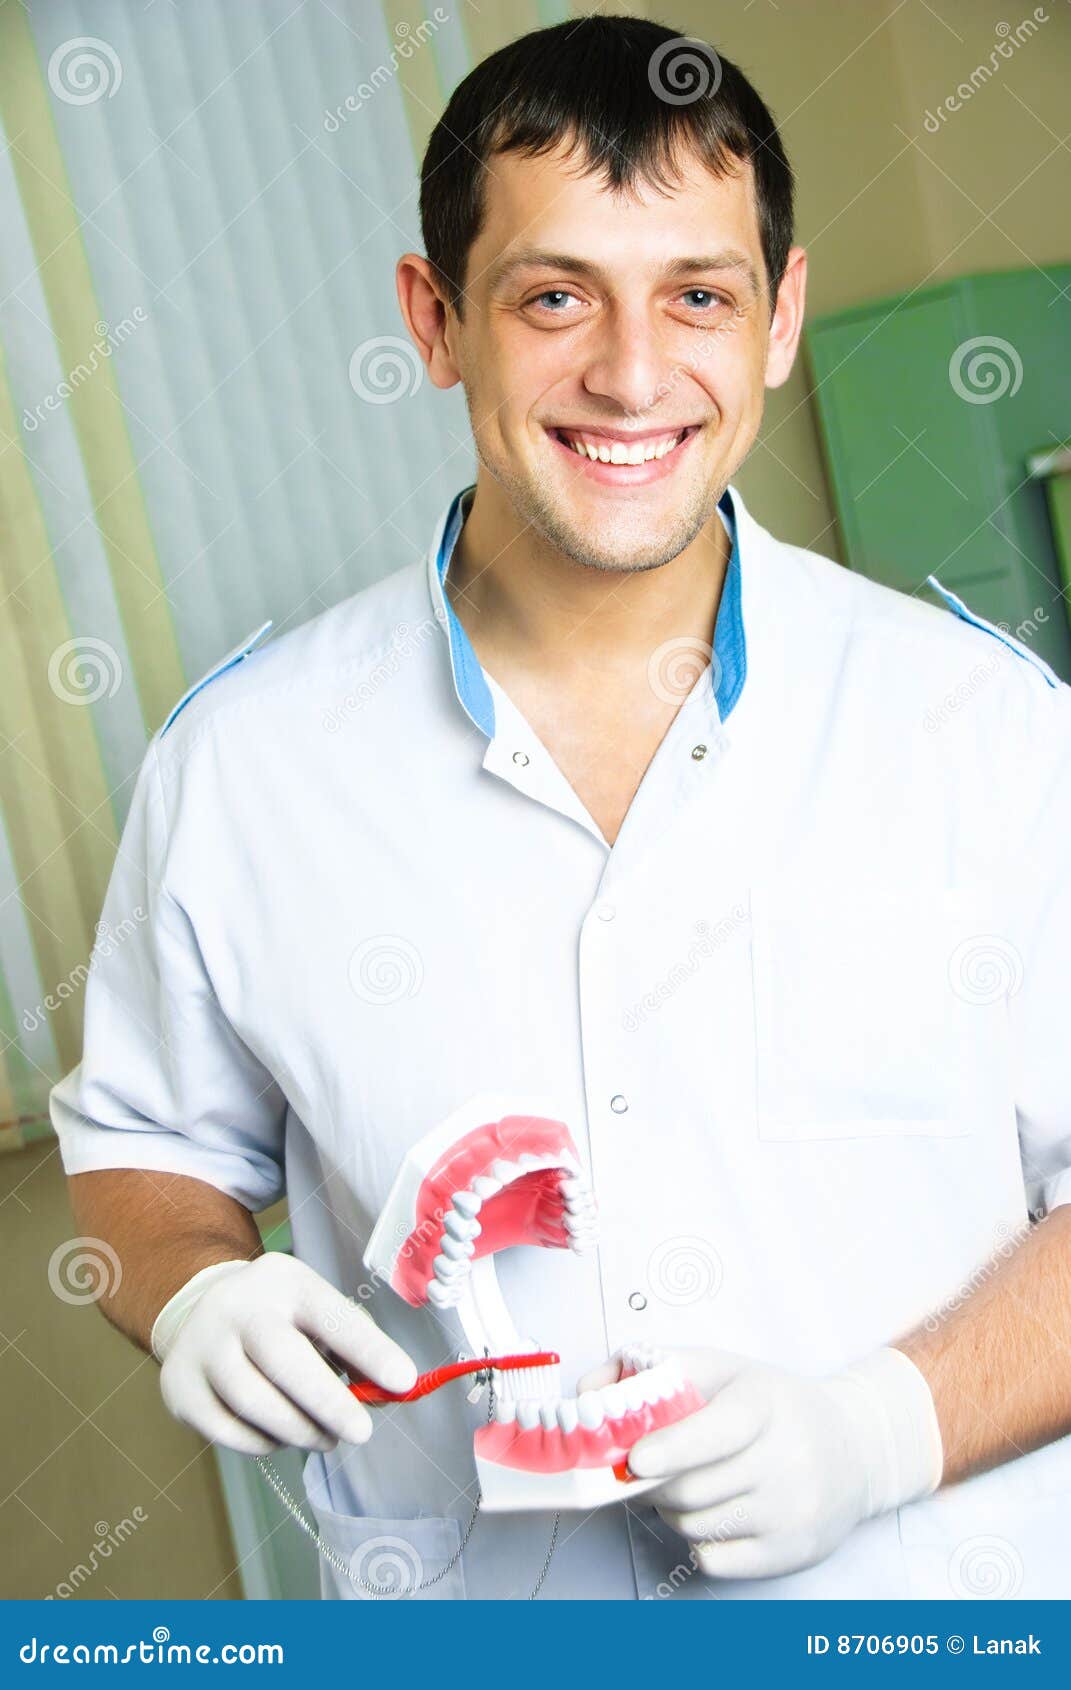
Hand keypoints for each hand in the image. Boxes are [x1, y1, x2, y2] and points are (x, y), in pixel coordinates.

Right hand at [154, 1254, 416, 1454]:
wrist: (199, 1312)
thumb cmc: (279, 1319)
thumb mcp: (316, 1311)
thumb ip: (354, 1347)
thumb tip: (390, 1392)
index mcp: (285, 1281)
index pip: (331, 1315)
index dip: (370, 1350)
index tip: (404, 1381)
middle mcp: (237, 1306)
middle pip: (284, 1360)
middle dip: (329, 1403)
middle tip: (361, 1432)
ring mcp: (202, 1346)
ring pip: (254, 1404)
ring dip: (299, 1432)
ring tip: (324, 1438)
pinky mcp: (180, 1388)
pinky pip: (229, 1432)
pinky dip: (264, 1444)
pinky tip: (281, 1437)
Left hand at [579, 1345, 942, 1580]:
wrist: (854, 1448)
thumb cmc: (772, 1404)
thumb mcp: (721, 1369)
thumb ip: (653, 1370)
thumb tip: (588, 1389)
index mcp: (765, 1405)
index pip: (713, 1434)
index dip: (670, 1448)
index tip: (635, 1459)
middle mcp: (786, 1459)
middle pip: (690, 1489)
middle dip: (652, 1482)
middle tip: (644, 1469)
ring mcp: (792, 1511)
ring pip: (696, 1525)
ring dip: (672, 1510)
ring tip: (686, 1485)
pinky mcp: (792, 1552)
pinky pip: (716, 1561)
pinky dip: (698, 1541)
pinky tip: (712, 1513)